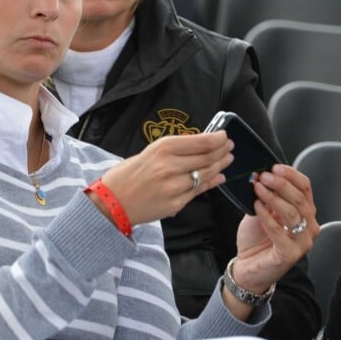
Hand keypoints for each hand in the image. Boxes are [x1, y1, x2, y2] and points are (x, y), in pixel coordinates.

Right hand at [96, 131, 232, 225]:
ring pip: (207, 174)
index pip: (201, 142)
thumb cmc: (126, 175)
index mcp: (162, 148)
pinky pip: (199, 191)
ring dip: (220, 166)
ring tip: (226, 160)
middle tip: (229, 147)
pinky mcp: (176, 203)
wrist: (112, 202)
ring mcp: (175, 186)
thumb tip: (198, 145)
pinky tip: (218, 177)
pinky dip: (211, 182)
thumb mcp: (148, 153)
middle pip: (208, 157)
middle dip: (222, 151)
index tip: (224, 136)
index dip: (218, 139)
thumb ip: (173, 150)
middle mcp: (170, 166)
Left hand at [231, 165, 318, 296]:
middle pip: (300, 199)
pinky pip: (279, 231)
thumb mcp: (261, 209)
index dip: (291, 175)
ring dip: (274, 198)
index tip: (274, 167)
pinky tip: (257, 206)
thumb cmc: (256, 238)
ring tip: (258, 188)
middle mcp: (308, 226)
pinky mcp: (290, 254)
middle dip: (280, 184)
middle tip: (263, 176)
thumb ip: (265, 195)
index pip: (305, 188)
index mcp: (304, 212)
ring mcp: (302, 241)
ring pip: (293, 213)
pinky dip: (267, 216)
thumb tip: (260, 175)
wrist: (247, 265)